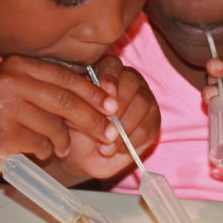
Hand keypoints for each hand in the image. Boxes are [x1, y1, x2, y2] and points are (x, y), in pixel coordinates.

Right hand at [0, 54, 118, 162]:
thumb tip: (106, 97)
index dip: (94, 93)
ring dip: (65, 141)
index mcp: (18, 64)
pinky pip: (41, 145)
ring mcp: (3, 106)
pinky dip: (46, 151)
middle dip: (93, 120)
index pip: (66, 77)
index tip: (113, 107)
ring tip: (62, 147)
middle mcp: (10, 80)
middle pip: (65, 101)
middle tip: (110, 133)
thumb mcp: (21, 87)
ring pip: (55, 126)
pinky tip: (39, 152)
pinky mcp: (1, 133)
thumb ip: (52, 87)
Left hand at [57, 55, 160, 180]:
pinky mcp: (153, 120)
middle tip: (104, 128)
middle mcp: (127, 80)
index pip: (112, 64)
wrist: (82, 157)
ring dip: (123, 127)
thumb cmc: (73, 130)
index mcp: (103, 72)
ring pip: (142, 103)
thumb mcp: (69, 114)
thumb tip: (90, 98)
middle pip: (132, 81)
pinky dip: (132, 141)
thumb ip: (78, 101)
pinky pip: (148, 126)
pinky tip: (116, 149)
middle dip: (118, 107)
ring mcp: (143, 98)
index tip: (105, 93)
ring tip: (105, 145)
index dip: (110, 77)